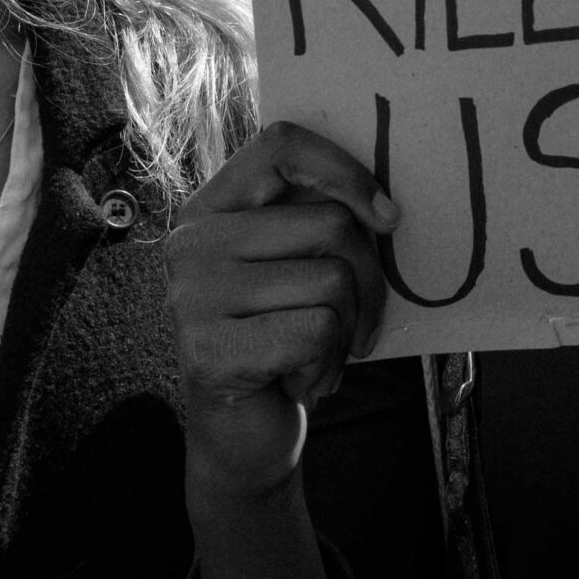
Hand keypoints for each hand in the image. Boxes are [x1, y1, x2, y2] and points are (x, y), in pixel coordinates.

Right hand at [164, 121, 399, 499]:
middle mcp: (191, 242)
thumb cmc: (283, 336)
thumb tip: (387, 208)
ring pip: (332, 280)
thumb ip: (319, 221)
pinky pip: (318, 331)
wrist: (244, 434)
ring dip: (349, 330)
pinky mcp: (208, 350)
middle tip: (357, 321)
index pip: (280, 144)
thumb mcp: (298, 265)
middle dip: (369, 280)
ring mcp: (192, 296)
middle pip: (330, 224)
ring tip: (320, 353)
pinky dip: (329, 363)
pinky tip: (301, 381)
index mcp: (212, 207)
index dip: (345, 170)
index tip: (387, 215)